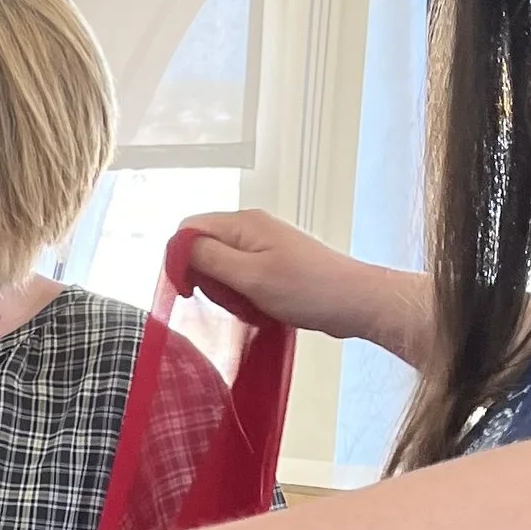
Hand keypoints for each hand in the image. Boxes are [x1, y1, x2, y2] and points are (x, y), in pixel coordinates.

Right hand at [167, 211, 429, 365]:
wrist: (353, 301)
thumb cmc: (306, 289)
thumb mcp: (250, 276)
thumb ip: (209, 258)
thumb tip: (177, 247)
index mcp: (244, 223)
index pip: (189, 228)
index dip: (180, 258)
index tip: (190, 289)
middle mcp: (251, 227)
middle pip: (203, 246)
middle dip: (205, 276)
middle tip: (228, 299)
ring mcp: (263, 244)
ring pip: (221, 264)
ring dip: (225, 289)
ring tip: (247, 304)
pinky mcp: (273, 262)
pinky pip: (241, 275)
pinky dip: (242, 293)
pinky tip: (257, 306)